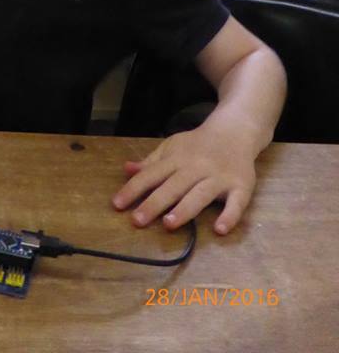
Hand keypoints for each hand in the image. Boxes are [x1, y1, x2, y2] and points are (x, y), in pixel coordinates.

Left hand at [111, 126, 256, 234]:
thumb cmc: (198, 144)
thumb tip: (126, 170)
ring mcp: (219, 177)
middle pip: (173, 186)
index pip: (151, 175)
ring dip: (185, 209)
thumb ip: (151, 162)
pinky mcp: (241, 186)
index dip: (133, 189)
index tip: (117, 205)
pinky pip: (237, 203)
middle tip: (137, 220)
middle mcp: (196, 167)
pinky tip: (220, 230)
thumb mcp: (172, 147)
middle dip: (154, 203)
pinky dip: (230, 216)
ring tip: (169, 224)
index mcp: (177, 158)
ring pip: (200, 194)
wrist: (235, 130)